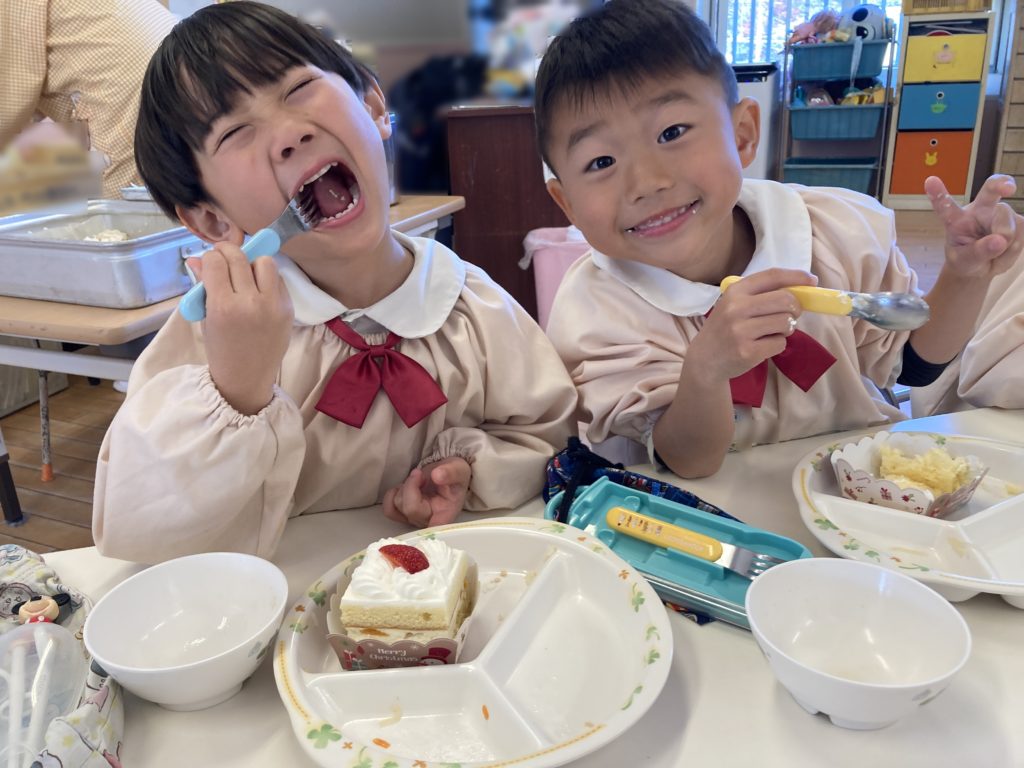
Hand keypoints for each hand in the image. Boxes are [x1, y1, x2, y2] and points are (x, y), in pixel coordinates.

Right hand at [187, 244, 292, 413]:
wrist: (247, 377)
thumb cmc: (221, 349)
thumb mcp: (206, 318)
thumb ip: (203, 287)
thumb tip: (197, 259)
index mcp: (223, 307)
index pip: (216, 262)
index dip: (210, 258)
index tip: (210, 263)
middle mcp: (250, 302)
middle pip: (239, 257)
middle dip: (227, 252)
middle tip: (224, 257)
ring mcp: (273, 305)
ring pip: (264, 262)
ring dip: (252, 262)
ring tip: (245, 274)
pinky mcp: (288, 308)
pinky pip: (278, 279)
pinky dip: (267, 278)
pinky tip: (258, 288)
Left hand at [382, 457, 471, 527]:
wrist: (447, 472)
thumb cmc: (456, 475)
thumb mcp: (459, 469)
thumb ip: (451, 472)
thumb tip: (437, 476)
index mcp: (445, 515)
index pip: (432, 527)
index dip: (423, 517)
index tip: (423, 492)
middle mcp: (428, 521)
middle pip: (410, 510)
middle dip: (411, 486)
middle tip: (420, 474)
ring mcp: (413, 518)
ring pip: (397, 507)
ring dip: (403, 488)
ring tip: (416, 479)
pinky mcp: (403, 513)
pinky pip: (389, 509)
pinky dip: (392, 495)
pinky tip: (404, 486)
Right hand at [689, 268, 815, 382]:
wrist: (704, 360)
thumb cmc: (725, 328)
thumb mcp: (734, 305)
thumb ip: (761, 295)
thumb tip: (803, 287)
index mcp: (735, 292)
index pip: (772, 276)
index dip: (796, 277)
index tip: (812, 281)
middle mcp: (736, 308)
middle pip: (786, 300)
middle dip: (795, 309)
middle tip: (790, 316)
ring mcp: (741, 331)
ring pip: (786, 322)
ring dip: (787, 329)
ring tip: (773, 332)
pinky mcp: (748, 352)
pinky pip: (780, 343)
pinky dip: (777, 345)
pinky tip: (763, 346)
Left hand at [926, 175, 1023, 279]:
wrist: (982, 266)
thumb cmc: (966, 259)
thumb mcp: (965, 261)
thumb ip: (978, 252)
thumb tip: (1000, 240)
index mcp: (956, 218)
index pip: (946, 205)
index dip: (938, 193)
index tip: (930, 181)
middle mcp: (979, 209)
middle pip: (991, 192)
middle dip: (1001, 186)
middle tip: (1008, 188)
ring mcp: (1000, 213)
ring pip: (1011, 223)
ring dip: (1006, 245)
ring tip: (994, 253)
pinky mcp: (1018, 221)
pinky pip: (1023, 233)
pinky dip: (1014, 250)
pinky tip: (1005, 251)